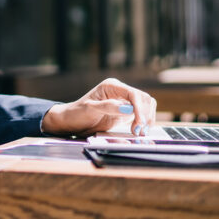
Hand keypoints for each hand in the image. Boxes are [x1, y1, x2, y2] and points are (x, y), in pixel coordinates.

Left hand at [40, 78, 156, 136]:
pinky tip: (140, 131)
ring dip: (147, 118)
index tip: (140, 123)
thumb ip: (108, 107)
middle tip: (139, 131)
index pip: (133, 94)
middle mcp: (119, 91)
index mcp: (111, 86)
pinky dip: (144, 122)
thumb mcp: (90, 110)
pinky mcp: (125, 112)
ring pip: (145, 106)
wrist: (70, 122)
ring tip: (140, 132)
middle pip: (143, 99)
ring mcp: (123, 101)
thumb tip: (128, 109)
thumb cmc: (76, 113)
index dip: (139, 108)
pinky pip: (141, 114)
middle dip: (145, 114)